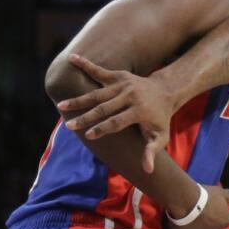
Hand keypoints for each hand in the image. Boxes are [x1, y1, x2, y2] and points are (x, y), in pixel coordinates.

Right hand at [58, 54, 176, 172]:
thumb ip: (152, 151)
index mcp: (139, 111)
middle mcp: (130, 95)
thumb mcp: (161, 136)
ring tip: (61, 105)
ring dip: (79, 99)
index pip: (117, 122)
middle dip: (86, 117)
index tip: (89, 136)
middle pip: (104, 108)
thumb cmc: (160, 118)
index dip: (103, 129)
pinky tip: (71, 58)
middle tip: (69, 126)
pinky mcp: (119, 75)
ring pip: (97, 92)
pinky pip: (99, 70)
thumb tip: (148, 170)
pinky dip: (85, 65)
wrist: (166, 91)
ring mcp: (124, 84)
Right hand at [171, 185, 228, 228]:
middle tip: (196, 212)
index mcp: (225, 222)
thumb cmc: (205, 195)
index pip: (221, 220)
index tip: (206, 208)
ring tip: (185, 217)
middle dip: (205, 223)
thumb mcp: (220, 192)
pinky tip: (179, 224)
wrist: (186, 201)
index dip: (213, 214)